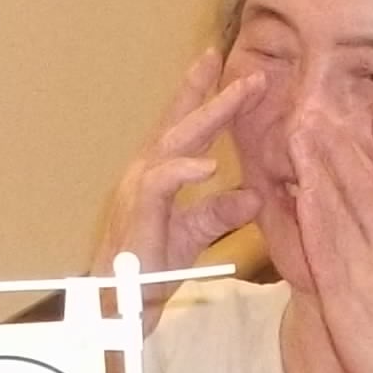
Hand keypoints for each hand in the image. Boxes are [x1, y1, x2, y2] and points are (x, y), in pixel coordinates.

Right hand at [94, 47, 265, 279]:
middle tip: (251, 73)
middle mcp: (148, 171)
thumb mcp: (194, 235)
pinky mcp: (139, 211)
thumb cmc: (148, 268)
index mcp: (160, 172)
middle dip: (216, 93)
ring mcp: (140, 187)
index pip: (187, 127)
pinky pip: (161, 181)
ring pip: (176, 141)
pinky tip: (209, 164)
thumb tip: (256, 196)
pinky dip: (185, 169)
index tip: (231, 67)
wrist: (116, 304)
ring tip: (241, 95)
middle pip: (184, 123)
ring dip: (209, 115)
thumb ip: (220, 213)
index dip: (206, 95)